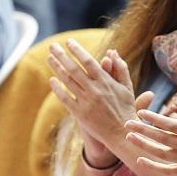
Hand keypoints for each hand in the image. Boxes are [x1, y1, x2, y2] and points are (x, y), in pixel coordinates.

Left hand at [49, 40, 144, 155]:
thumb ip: (120, 68)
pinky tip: (52, 80)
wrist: (121, 134)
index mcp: (106, 82)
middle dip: (61, 56)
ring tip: (50, 58)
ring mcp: (86, 102)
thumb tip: (113, 52)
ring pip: (67, 81)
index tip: (69, 42)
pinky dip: (57, 89)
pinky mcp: (80, 114)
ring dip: (57, 68)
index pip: (88, 61)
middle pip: (73, 69)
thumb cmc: (126, 109)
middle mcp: (94, 90)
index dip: (77, 50)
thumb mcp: (127, 87)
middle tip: (52, 46)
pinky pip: (65, 99)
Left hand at [123, 85, 176, 175]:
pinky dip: (154, 166)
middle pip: (160, 138)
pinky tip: (141, 161)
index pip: (169, 124)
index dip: (152, 118)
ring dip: (143, 145)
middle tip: (127, 122)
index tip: (140, 112)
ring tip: (129, 137)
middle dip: (142, 130)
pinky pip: (168, 170)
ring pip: (160, 154)